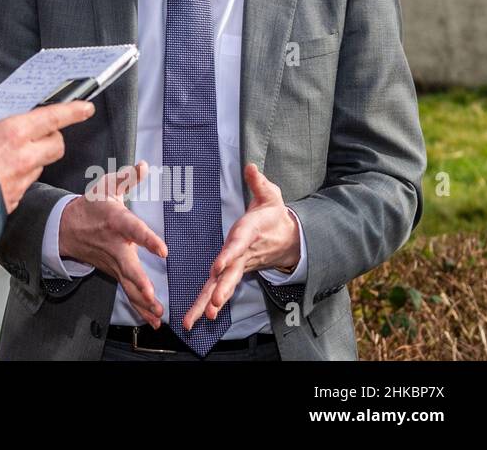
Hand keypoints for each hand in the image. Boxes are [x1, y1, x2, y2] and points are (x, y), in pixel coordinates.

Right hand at [0, 101, 93, 213]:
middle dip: (52, 139)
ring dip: (33, 160)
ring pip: (41, 166)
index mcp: (12, 132)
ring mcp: (22, 180)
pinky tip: (0, 178)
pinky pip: (24, 185)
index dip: (72, 111)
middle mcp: (24, 155)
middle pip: (57, 145)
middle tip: (40, 136)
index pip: (53, 118)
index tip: (85, 108)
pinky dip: (17, 179)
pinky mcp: (16, 199)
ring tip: (11, 158)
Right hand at [59, 160, 168, 327]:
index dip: (148, 239)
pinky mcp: (114, 272)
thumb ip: (127, 177)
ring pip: (128, 284)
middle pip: (127, 266)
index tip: (163, 249)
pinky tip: (153, 320)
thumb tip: (143, 165)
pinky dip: (139, 308)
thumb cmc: (91, 205)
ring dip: (142, 301)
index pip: (133, 229)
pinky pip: (127, 292)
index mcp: (115, 221)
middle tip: (152, 294)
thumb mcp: (105, 186)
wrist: (65, 227)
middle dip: (139, 282)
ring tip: (158, 314)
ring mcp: (113, 262)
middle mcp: (114, 245)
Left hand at [183, 163, 300, 330]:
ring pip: (224, 287)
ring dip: (212, 302)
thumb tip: (251, 167)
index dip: (229, 255)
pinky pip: (220, 289)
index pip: (238, 245)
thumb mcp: (271, 195)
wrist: (288, 238)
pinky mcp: (233, 272)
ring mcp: (238, 266)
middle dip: (222, 290)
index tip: (218, 266)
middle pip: (231, 274)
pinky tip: (198, 318)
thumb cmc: (273, 214)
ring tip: (202, 318)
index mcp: (249, 233)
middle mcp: (243, 254)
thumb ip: (260, 183)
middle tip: (213, 304)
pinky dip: (209, 303)